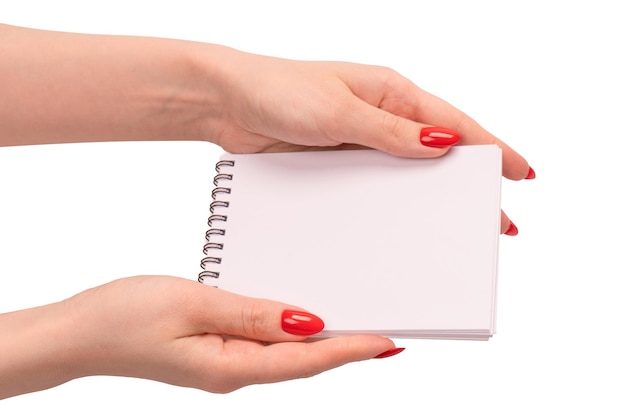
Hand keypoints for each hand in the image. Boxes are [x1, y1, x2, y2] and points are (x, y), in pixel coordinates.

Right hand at [0, 276, 396, 398]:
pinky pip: (264, 344)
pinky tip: (301, 319)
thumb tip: (306, 323)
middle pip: (303, 362)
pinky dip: (291, 332)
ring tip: (356, 323)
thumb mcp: (192, 303)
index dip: (350, 350)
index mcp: (231, 365)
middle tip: (387, 333)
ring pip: (286, 354)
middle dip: (347, 348)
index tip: (388, 342)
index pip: (306, 361)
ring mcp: (225, 363)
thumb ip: (251, 314)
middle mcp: (234, 370)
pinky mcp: (216, 351)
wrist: (80, 333)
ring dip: (322, 339)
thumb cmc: (124, 317)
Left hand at [204, 52, 532, 232]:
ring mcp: (358, 140)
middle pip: (436, 154)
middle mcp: (379, 116)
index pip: (453, 124)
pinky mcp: (336, 159)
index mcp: (389, 93)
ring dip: (428, 195)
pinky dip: (389, 200)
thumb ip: (390, 131)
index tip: (521, 172)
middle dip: (467, 183)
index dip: (491, 148)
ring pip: (405, 172)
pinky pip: (372, 183)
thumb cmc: (278, 90)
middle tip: (497, 218)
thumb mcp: (338, 112)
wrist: (225, 102)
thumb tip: (444, 145)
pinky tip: (398, 221)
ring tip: (453, 227)